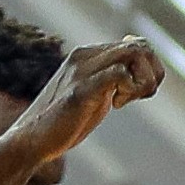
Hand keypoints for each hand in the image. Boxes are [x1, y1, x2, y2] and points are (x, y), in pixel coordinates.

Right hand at [2, 37, 164, 163]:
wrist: (31, 139)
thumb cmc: (64, 121)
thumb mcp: (93, 95)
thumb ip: (110, 81)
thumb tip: (131, 74)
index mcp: (89, 55)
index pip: (138, 45)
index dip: (150, 70)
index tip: (138, 94)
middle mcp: (86, 56)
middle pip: (141, 46)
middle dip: (152, 76)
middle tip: (137, 98)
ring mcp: (82, 70)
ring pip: (134, 53)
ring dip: (143, 82)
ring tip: (124, 101)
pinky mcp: (81, 90)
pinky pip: (119, 74)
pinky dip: (129, 90)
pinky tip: (115, 105)